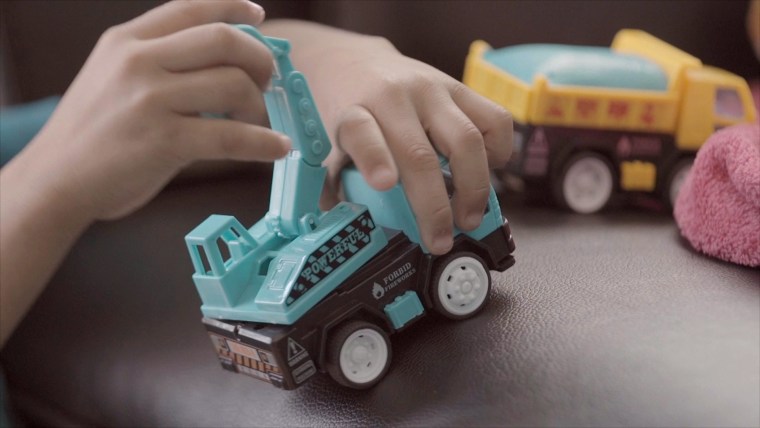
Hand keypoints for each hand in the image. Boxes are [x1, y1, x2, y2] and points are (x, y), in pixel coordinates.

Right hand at [18, 0, 289, 221]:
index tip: (257, 16)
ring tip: (256, 120)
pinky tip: (277, 149)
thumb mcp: (113, 79)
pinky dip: (264, 144)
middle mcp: (137, 61)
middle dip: (259, 58)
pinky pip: (232, 136)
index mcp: (125, 41)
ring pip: (234, 84)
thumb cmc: (93, 135)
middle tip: (267, 80)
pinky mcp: (163, 140)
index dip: (232, 7)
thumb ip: (160, 64)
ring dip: (259, 104)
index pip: (191, 9)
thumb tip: (228, 67)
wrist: (55, 180)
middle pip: (224, 39)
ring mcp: (149, 99)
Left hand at [273, 23, 512, 253]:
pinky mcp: (460, 87)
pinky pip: (495, 120)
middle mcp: (393, 97)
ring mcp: (431, 89)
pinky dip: (498, 152)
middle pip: (421, 153)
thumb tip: (347, 230)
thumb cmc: (343, 114)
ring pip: (467, 139)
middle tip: (439, 239)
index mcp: (352, 112)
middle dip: (435, 205)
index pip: (362, 131)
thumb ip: (332, 187)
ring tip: (469, 218)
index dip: (374, 158)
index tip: (384, 184)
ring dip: (474, 187)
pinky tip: (486, 172)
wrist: (355, 63)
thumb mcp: (323, 146)